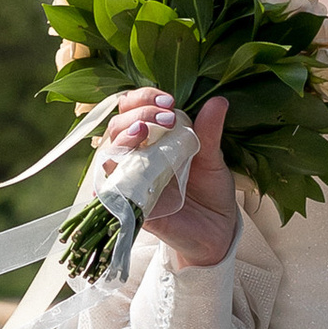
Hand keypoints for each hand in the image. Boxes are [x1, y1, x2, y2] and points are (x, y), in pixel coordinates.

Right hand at [106, 90, 234, 267]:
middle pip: (118, 125)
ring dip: (123, 138)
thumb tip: (218, 101)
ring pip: (110, 153)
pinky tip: (119, 169)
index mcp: (154, 137)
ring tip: (144, 132)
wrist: (217, 230)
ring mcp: (131, 179)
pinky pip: (108, 191)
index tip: (169, 101)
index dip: (144, 98)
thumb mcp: (213, 159)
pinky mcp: (129, 205)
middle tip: (166, 119)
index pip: (134, 108)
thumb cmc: (211, 191)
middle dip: (138, 115)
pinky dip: (108, 179)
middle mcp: (137, 155)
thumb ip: (209, 131)